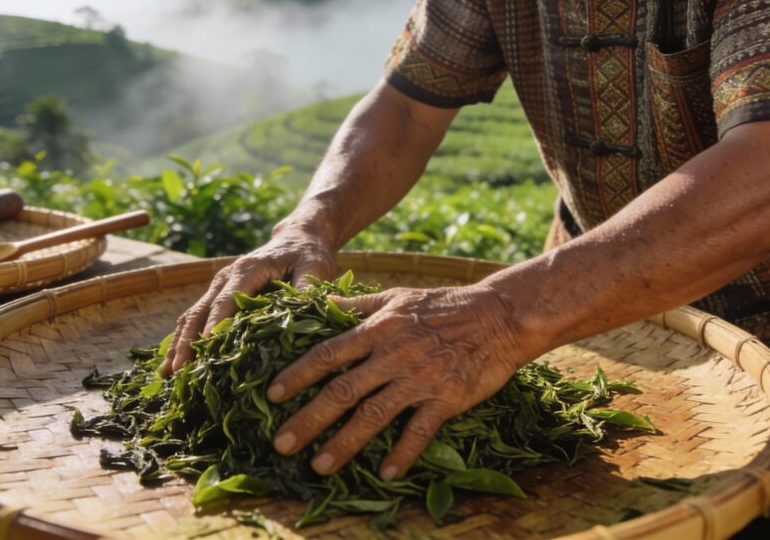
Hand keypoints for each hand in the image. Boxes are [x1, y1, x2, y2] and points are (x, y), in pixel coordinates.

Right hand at [160, 231, 335, 375]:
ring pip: (191, 316)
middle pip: (201, 310)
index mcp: (247, 269)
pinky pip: (194, 318)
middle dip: (188, 340)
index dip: (216, 321)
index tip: (206, 345)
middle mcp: (225, 277)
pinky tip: (174, 364)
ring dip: (179, 343)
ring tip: (168, 374)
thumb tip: (304, 312)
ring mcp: (219, 287)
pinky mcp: (218, 297)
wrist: (296, 240)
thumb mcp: (314, 266)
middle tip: (180, 369)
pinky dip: (182, 340)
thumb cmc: (307, 255)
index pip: (227, 298)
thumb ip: (307, 288)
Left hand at [266, 284, 524, 479]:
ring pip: (374, 415)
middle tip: (281, 442)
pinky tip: (386, 473)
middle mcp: (393, 355)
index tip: (271, 394)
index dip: (298, 374)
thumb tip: (320, 302)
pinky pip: (420, 431)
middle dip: (309, 418)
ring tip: (319, 466)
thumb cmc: (444, 305)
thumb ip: (357, 304)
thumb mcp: (398, 296)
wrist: (498, 317)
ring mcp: (419, 379)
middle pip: (343, 390)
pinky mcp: (446, 398)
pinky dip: (403, 453)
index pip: (329, 353)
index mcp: (379, 329)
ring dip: (344, 443)